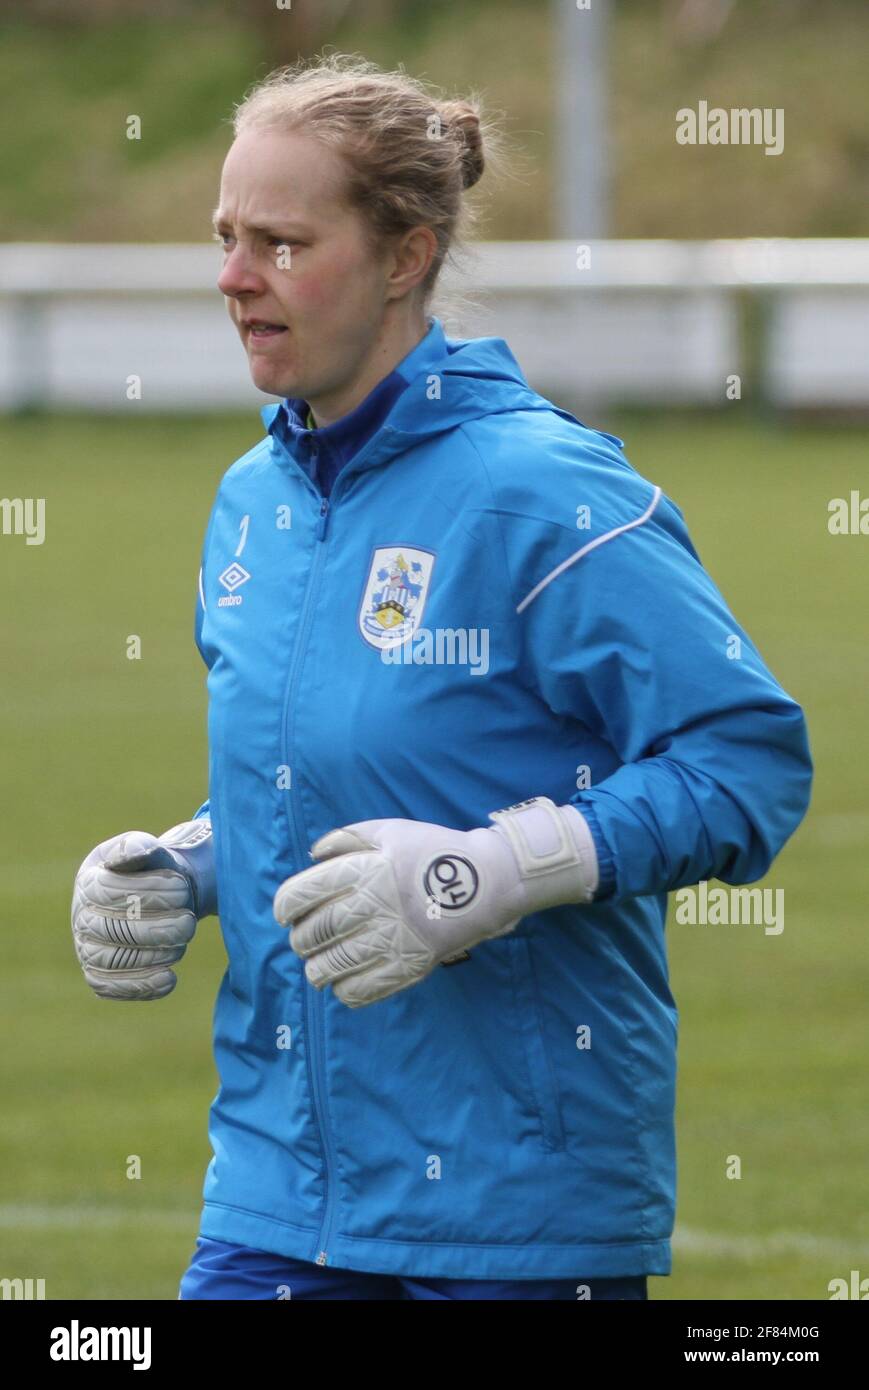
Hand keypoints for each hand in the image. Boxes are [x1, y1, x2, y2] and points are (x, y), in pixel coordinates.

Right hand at [71, 819, 214, 1000]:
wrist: (164, 895)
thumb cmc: (154, 869)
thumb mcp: (148, 849)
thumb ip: (140, 847)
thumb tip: (136, 850)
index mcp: (88, 882)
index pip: (107, 891)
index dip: (147, 891)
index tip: (182, 887)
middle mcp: (82, 918)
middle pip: (112, 930)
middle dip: (158, 927)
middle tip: (190, 921)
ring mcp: (88, 949)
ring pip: (114, 961)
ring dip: (156, 953)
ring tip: (183, 939)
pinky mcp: (101, 976)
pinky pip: (113, 988)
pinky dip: (142, 986)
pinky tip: (170, 978)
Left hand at [273, 797, 597, 1006]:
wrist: (486, 880)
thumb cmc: (433, 851)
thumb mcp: (390, 830)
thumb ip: (347, 838)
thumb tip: (312, 855)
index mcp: (364, 870)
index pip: (304, 894)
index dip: (286, 907)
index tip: (286, 914)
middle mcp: (373, 905)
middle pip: (314, 933)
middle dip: (301, 940)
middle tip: (304, 941)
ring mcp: (391, 939)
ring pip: (332, 966)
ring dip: (316, 969)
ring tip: (318, 967)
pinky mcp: (409, 965)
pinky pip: (363, 989)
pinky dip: (345, 991)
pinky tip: (344, 984)